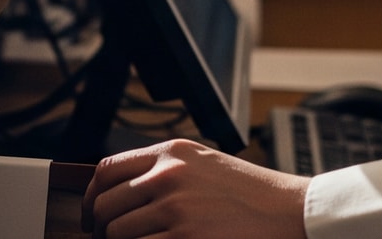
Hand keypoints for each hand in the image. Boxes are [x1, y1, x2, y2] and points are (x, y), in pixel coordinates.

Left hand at [84, 139, 309, 238]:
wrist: (288, 209)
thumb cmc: (250, 190)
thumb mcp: (201, 163)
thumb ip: (163, 169)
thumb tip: (124, 191)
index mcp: (170, 152)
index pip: (107, 170)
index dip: (92, 195)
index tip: (93, 212)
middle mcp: (167, 176)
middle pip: (107, 203)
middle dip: (99, 226)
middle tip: (103, 238)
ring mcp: (175, 208)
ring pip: (118, 231)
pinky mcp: (186, 237)